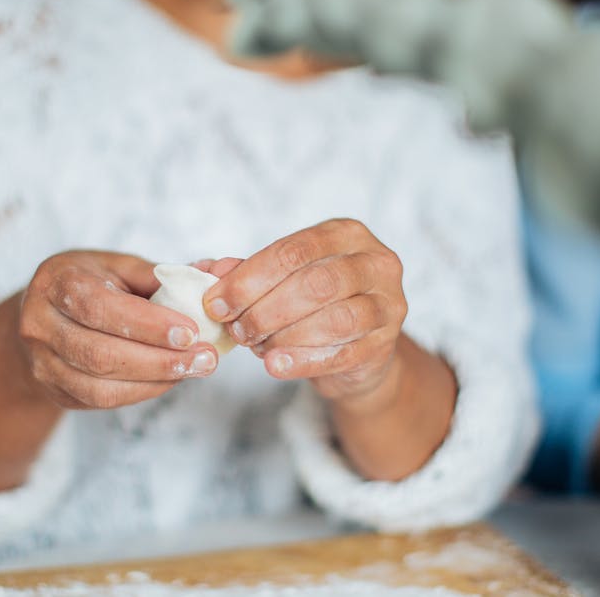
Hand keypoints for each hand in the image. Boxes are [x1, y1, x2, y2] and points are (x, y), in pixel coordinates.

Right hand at [19, 251, 219, 409]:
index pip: (100, 308)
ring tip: (193, 370)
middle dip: (159, 360)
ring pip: (100, 385)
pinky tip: (169, 379)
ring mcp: (42, 362)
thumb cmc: (89, 283)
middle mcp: (39, 324)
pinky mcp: (54, 390)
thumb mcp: (117, 266)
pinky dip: (142, 392)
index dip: (147, 324)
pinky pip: (101, 400)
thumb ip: (158, 275)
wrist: (43, 314)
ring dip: (154, 381)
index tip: (190, 332)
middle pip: (100, 353)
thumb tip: (210, 277)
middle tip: (204, 359)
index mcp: (56, 282)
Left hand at [202, 219, 407, 403]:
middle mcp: (375, 262)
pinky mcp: (385, 344)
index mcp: (346, 234)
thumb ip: (249, 273)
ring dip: (284, 335)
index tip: (217, 303)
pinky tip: (275, 365)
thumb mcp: (282, 280)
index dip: (249, 278)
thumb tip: (211, 271)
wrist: (357, 349)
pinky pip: (342, 354)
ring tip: (256, 346)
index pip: (294, 251)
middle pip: (315, 283)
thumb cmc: (316, 304)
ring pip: (333, 319)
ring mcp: (388, 304)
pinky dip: (303, 360)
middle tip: (236, 329)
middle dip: (265, 309)